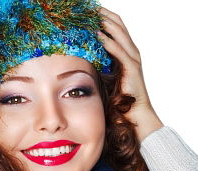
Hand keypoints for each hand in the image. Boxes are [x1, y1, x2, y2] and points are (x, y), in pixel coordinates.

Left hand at [98, 7, 163, 140]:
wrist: (135, 111)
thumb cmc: (121, 97)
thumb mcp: (109, 76)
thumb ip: (101, 65)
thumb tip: (85, 58)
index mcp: (127, 53)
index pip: (116, 29)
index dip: (105, 19)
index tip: (91, 12)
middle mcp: (131, 52)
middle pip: (118, 26)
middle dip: (105, 15)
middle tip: (91, 8)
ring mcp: (133, 59)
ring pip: (120, 34)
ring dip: (106, 23)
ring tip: (94, 14)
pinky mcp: (132, 68)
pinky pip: (119, 51)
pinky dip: (109, 42)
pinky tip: (98, 35)